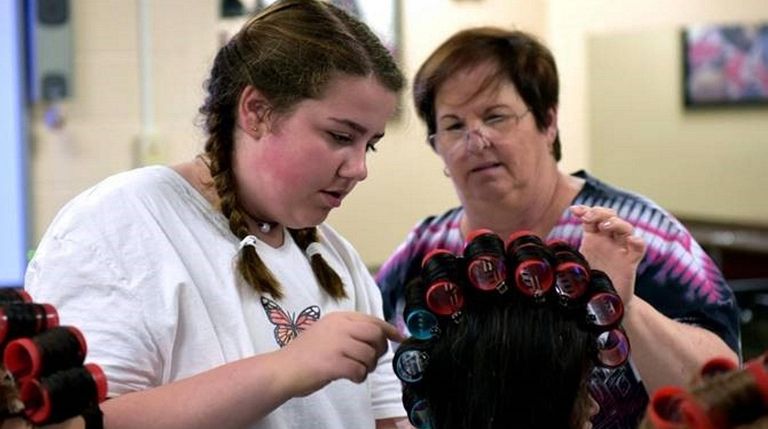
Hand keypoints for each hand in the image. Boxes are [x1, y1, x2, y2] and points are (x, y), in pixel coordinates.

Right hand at [278, 312, 402, 396]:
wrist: (282, 369)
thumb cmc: (304, 354)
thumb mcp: (326, 332)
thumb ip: (348, 331)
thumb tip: (377, 337)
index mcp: (338, 318)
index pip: (372, 319)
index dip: (389, 329)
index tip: (399, 337)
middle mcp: (339, 327)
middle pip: (375, 334)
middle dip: (380, 349)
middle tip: (372, 360)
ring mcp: (336, 344)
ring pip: (369, 355)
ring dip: (368, 367)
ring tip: (356, 370)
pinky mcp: (334, 363)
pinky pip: (360, 370)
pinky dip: (359, 377)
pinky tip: (350, 377)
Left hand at [570, 205, 645, 305]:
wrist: (603, 304)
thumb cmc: (587, 282)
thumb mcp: (573, 265)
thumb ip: (562, 257)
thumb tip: (540, 254)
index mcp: (593, 238)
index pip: (592, 217)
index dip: (585, 210)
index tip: (573, 210)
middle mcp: (608, 241)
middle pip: (610, 217)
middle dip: (600, 212)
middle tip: (588, 217)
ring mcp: (620, 250)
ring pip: (625, 228)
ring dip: (616, 223)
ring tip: (604, 227)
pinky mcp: (630, 262)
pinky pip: (639, 248)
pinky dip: (637, 241)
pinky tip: (631, 240)